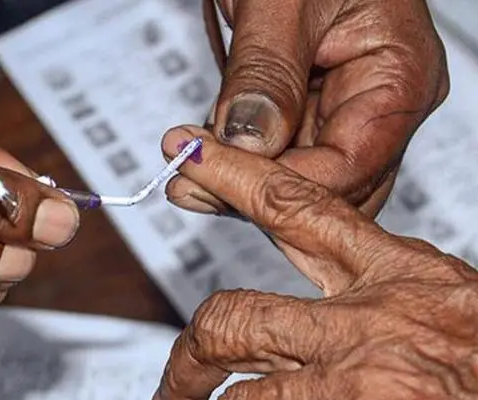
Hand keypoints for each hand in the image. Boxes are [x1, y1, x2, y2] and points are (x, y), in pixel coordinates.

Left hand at [152, 127, 477, 399]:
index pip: (296, 207)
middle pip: (235, 318)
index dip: (233, 176)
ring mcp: (359, 389)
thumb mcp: (456, 316)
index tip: (190, 155)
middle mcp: (373, 327)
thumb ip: (390, 307)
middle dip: (191, 353)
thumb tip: (331, 317)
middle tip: (176, 386)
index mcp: (406, 280)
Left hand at [169, 0, 449, 216]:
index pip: (347, 167)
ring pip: (301, 177)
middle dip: (258, 195)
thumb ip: (268, 73)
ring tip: (187, 171)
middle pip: (329, 185)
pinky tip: (203, 155)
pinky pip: (280, 153)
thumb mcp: (281, 2)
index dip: (276, 185)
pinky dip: (240, 161)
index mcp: (399, 76)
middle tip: (190, 183)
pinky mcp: (308, 104)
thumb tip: (251, 144)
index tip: (209, 177)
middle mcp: (378, 101)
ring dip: (242, 183)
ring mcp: (344, 105)